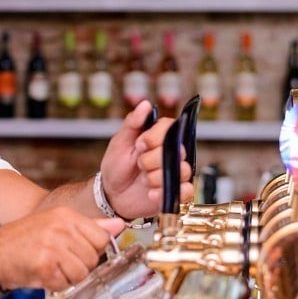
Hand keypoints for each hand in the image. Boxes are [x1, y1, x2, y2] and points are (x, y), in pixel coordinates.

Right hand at [0, 207, 123, 292]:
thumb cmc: (24, 241)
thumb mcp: (57, 224)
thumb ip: (90, 226)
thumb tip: (119, 224)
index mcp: (66, 215)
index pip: (101, 237)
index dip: (91, 250)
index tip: (76, 252)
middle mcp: (61, 227)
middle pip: (93, 258)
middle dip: (79, 266)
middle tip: (58, 261)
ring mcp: (52, 246)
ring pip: (82, 273)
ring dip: (68, 277)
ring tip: (51, 268)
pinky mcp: (44, 265)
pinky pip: (65, 284)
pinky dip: (55, 285)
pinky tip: (42, 275)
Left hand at [99, 100, 193, 219]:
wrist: (112, 193)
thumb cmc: (117, 165)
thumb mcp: (119, 142)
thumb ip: (132, 123)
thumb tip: (145, 104)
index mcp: (159, 136)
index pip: (171, 127)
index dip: (154, 137)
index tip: (139, 145)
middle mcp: (172, 152)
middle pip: (178, 150)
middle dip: (151, 160)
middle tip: (138, 164)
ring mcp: (176, 172)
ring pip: (181, 171)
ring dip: (156, 177)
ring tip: (143, 180)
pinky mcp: (178, 191)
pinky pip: (185, 191)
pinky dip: (164, 193)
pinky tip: (150, 193)